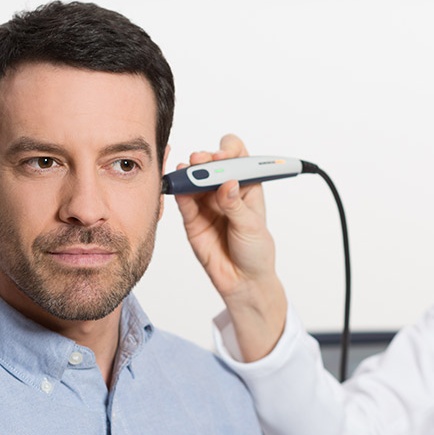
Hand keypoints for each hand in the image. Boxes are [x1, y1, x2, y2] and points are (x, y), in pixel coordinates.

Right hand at [174, 134, 287, 360]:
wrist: (243, 282)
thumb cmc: (255, 252)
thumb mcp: (252, 227)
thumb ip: (236, 205)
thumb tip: (228, 183)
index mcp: (247, 186)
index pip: (237, 157)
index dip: (229, 152)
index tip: (224, 157)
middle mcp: (225, 191)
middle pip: (211, 164)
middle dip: (206, 159)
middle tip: (203, 161)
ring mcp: (207, 203)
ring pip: (194, 180)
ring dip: (190, 173)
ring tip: (188, 172)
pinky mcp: (192, 219)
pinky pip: (183, 201)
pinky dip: (179, 192)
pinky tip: (178, 187)